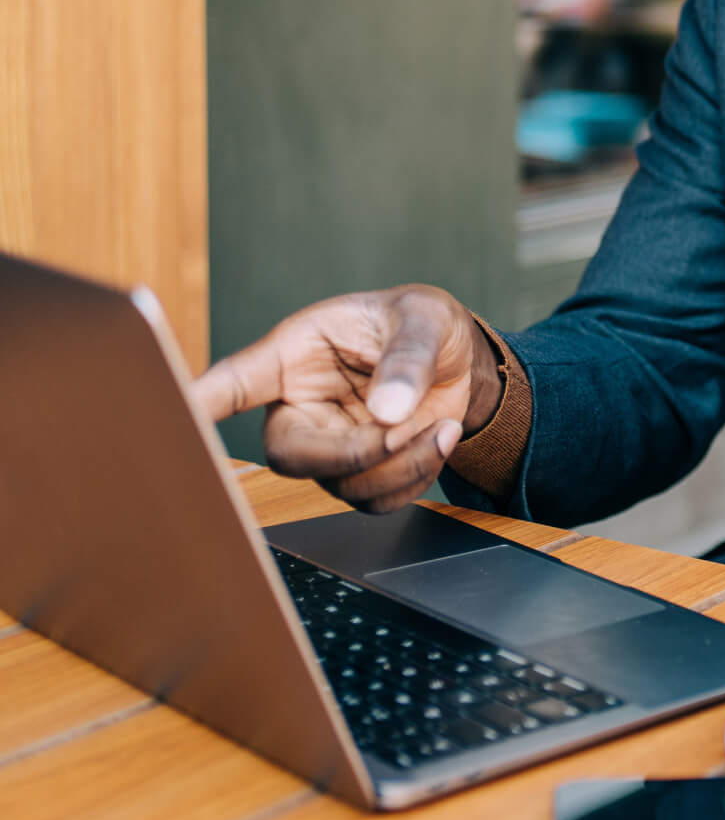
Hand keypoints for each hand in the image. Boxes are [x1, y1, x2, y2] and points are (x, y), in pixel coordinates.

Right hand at [190, 286, 501, 513]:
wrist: (456, 356)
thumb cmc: (420, 322)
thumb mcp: (422, 318)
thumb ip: (406, 358)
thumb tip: (387, 411)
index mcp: (294, 356)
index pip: (236, 382)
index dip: (202, 403)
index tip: (174, 415)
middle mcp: (300, 406)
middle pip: (290, 455)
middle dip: (348, 454)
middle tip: (398, 430)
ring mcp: (328, 444)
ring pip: (340, 486)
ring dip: (396, 466)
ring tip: (436, 425)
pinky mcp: (360, 471)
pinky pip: (376, 500)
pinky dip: (415, 478)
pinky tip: (437, 438)